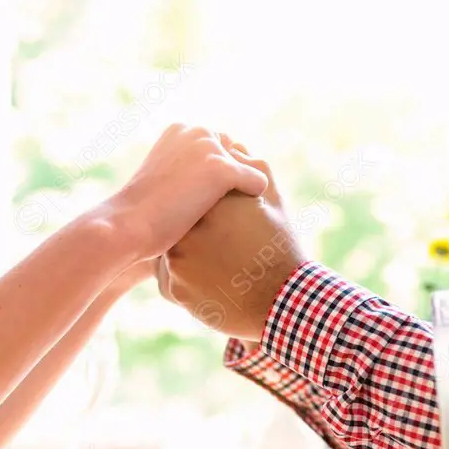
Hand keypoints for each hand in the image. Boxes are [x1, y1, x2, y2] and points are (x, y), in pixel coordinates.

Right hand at [111, 125, 267, 260]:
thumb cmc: (140, 214)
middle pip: (238, 154)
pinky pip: (257, 182)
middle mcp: (197, 131)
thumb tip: (203, 185)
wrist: (128, 224)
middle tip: (229, 208)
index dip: (219, 175)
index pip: (220, 146)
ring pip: (249, 167)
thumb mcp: (162, 180)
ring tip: (235, 214)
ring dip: (244, 190)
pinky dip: (253, 199)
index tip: (211, 198)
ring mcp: (210, 149)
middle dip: (236, 178)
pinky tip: (242, 217)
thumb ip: (184, 172)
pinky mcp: (221, 170)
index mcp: (181, 129)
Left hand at [157, 144, 305, 340]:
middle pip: (176, 221)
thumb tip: (231, 145)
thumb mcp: (272, 198)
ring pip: (168, 250)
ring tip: (215, 267)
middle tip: (219, 246)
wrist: (282, 302)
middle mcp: (187, 227)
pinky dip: (183, 281)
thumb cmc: (280, 248)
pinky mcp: (171, 288)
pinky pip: (167, 278)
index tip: (222, 222)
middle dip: (190, 229)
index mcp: (210, 201)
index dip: (204, 206)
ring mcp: (176, 260)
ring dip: (184, 256)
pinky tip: (208, 284)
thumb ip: (250, 167)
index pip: (191, 194)